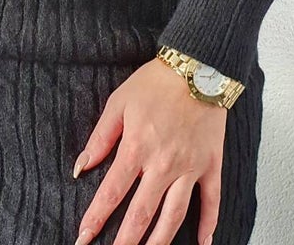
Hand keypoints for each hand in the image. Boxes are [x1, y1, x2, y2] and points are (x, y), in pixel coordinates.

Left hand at [73, 57, 225, 244]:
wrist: (196, 67)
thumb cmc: (155, 82)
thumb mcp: (118, 103)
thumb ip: (100, 137)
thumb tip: (81, 166)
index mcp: (136, 148)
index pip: (111, 193)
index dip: (95, 218)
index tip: (83, 237)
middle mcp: (163, 164)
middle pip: (141, 214)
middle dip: (125, 242)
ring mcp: (190, 167)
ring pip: (174, 216)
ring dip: (159, 242)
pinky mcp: (211, 164)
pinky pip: (212, 201)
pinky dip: (209, 225)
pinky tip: (204, 244)